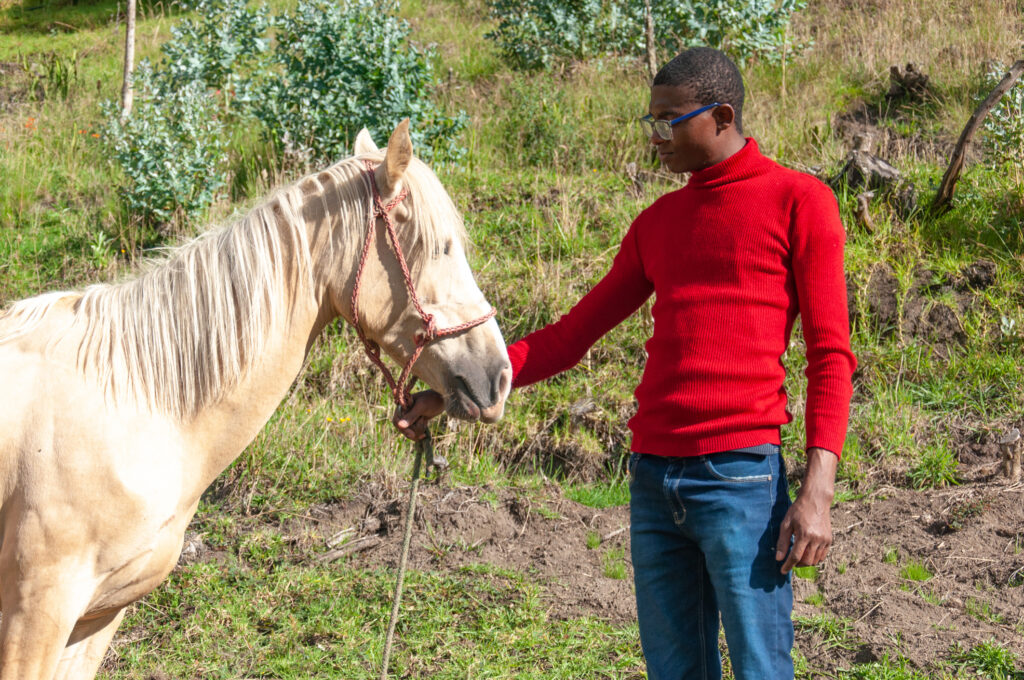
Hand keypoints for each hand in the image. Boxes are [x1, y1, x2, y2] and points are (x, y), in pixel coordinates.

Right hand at [393, 390, 445, 440]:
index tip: (412, 434)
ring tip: (425, 421)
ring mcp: (410, 417)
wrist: (443, 399)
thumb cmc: (432, 399)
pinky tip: (424, 435)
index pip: (396, 420)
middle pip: (402, 428)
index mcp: (402, 405)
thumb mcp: (421, 407)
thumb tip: (400, 426)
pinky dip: (419, 433)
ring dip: (417, 430)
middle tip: (423, 425)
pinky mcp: (416, 421)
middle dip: (413, 429)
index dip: (403, 428)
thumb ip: (411, 416)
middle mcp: (404, 411)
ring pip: (409, 431)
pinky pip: (414, 431)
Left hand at [776, 447, 836, 573]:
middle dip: (797, 565)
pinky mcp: (829, 540)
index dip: (788, 566)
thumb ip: (782, 542)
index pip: (796, 557)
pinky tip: (807, 552)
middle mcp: (817, 539)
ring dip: (805, 562)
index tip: (782, 571)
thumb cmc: (798, 511)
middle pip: (806, 561)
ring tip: (798, 556)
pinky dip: (814, 558)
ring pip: (815, 560)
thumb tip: (779, 558)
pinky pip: (822, 556)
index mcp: (804, 534)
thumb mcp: (786, 524)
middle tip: (790, 561)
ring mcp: (825, 540)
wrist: (816, 500)